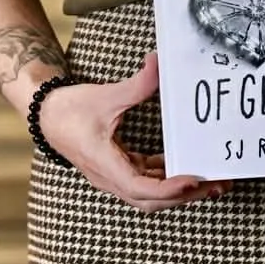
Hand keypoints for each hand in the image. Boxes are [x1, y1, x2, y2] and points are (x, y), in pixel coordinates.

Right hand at [39, 52, 229, 210]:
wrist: (47, 114)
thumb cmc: (71, 109)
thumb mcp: (106, 95)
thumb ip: (136, 84)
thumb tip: (159, 63)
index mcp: (106, 165)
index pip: (142, 189)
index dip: (170, 188)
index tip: (194, 179)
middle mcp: (111, 178)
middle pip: (152, 200)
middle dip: (185, 196)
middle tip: (217, 185)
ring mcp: (114, 175)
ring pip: (149, 194)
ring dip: (178, 190)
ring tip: (210, 181)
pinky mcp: (117, 167)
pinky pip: (144, 180)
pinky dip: (165, 177)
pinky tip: (184, 166)